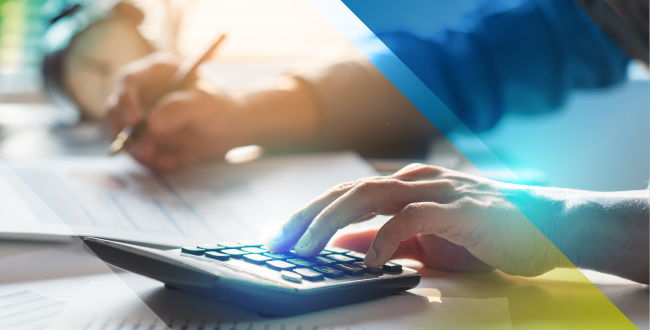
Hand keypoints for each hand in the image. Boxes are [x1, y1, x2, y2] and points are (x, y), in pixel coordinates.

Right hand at [105, 53, 250, 172]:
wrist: (229, 129)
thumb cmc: (219, 107)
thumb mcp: (205, 104)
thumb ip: (180, 109)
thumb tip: (151, 122)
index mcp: (154, 73)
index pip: (128, 81)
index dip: (125, 101)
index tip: (134, 122)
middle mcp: (141, 93)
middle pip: (115, 111)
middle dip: (128, 134)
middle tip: (148, 151)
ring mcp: (140, 117)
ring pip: (123, 136)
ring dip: (140, 153)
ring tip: (168, 161)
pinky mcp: (144, 138)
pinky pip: (136, 152)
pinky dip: (150, 162)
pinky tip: (172, 163)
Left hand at [266, 163, 566, 276]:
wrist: (552, 228)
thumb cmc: (487, 234)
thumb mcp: (425, 240)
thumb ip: (383, 237)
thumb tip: (340, 244)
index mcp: (405, 185)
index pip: (345, 194)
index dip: (309, 213)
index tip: (279, 237)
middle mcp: (416, 181)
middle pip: (347, 191)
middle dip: (307, 217)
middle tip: (278, 243)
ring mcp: (439, 192)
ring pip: (369, 196)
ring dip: (331, 222)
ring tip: (307, 250)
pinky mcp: (462, 211)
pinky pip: (413, 218)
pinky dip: (386, 237)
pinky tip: (370, 261)